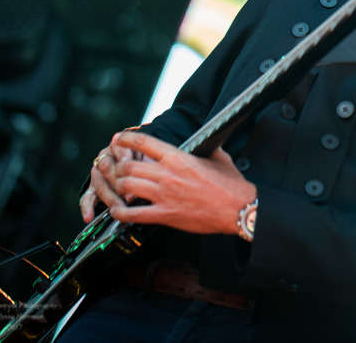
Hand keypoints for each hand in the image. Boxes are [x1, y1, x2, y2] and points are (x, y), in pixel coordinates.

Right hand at [80, 133, 144, 222]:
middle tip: (130, 195)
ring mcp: (99, 173)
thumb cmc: (148, 160)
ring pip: (100, 183)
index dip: (124, 156)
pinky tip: (89, 216)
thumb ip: (149, 161)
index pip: (119, 148)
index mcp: (120, 146)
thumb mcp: (150, 156)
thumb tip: (150, 172)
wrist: (141, 165)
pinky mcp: (94, 187)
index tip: (129, 163)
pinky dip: (87, 207)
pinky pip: (88, 196)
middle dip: (118, 182)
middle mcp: (106, 157)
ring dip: (109, 197)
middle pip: (107, 168)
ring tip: (119, 207)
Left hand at [101, 131, 255, 235]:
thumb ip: (204, 147)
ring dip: (118, 186)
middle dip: (118, 165)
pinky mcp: (164, 215)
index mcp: (178, 157)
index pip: (143, 142)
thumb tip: (203, 140)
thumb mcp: (218, 157)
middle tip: (116, 167)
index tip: (119, 139)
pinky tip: (119, 209)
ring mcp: (163, 195)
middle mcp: (167, 174)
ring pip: (126, 186)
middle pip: (128, 165)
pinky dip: (120, 211)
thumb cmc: (230, 184)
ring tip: (118, 186)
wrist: (238, 208)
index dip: (126, 139)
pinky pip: (132, 214)